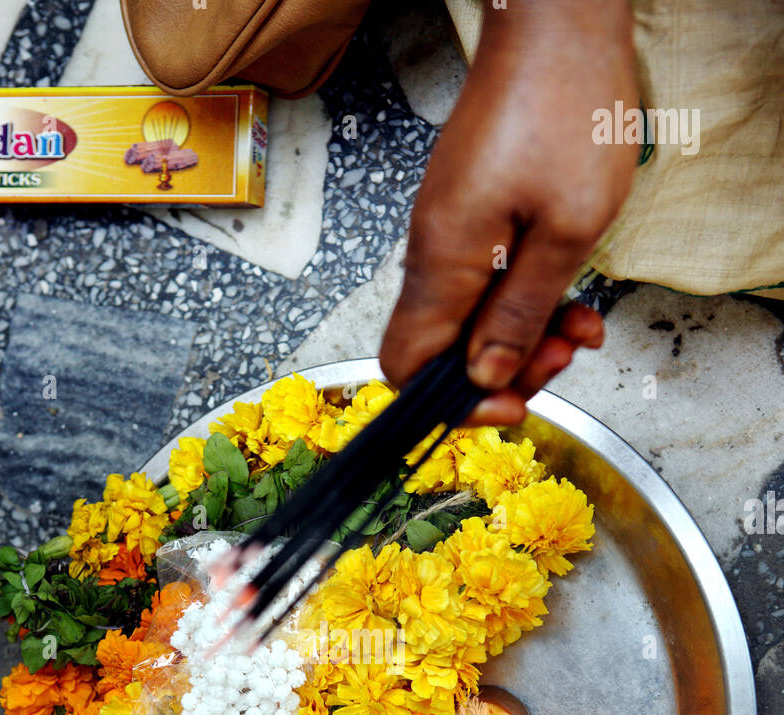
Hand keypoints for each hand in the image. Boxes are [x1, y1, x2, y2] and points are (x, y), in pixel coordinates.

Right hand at [380, 0, 638, 423]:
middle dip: (506, 368)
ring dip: (526, 332)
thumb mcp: (566, 231)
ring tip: (580, 325)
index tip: (511, 402)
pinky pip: (486, 277)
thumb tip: (486, 375)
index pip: (408, 367)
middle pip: (443, 350)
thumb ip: (521, 312)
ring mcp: (449, 230)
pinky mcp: (470, 211)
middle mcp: (433, 251)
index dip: (455, 402)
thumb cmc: (566, 107)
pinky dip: (527, 295)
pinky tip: (570, 292)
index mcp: (444, 262)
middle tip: (563, 353)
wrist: (557, 21)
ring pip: (471, 316)